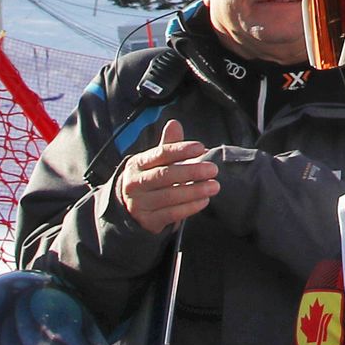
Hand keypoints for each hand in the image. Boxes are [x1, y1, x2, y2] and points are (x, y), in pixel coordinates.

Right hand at [117, 118, 219, 233]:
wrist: (130, 207)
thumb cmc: (150, 177)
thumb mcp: (155, 160)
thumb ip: (168, 144)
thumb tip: (174, 123)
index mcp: (138, 163)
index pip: (160, 154)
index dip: (180, 150)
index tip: (200, 148)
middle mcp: (135, 183)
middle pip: (165, 175)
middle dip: (192, 172)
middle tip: (213, 169)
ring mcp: (139, 204)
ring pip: (169, 196)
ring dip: (195, 191)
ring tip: (214, 186)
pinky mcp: (147, 221)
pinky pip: (171, 214)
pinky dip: (190, 207)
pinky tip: (204, 200)